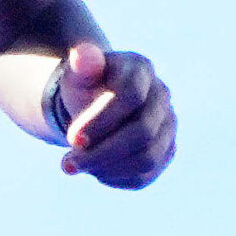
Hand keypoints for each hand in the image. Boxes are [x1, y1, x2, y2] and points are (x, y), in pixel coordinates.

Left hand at [52, 42, 174, 188]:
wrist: (100, 101)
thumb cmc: (87, 84)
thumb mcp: (78, 71)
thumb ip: (81, 63)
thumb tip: (81, 56)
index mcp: (141, 70)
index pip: (130, 96)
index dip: (102, 120)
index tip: (72, 139)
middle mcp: (162, 97)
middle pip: (142, 132)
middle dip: (101, 152)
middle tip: (66, 164)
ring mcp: (168, 126)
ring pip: (147, 158)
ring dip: (107, 169)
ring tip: (75, 167)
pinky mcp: (165, 151)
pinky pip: (146, 175)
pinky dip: (116, 178)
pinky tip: (93, 171)